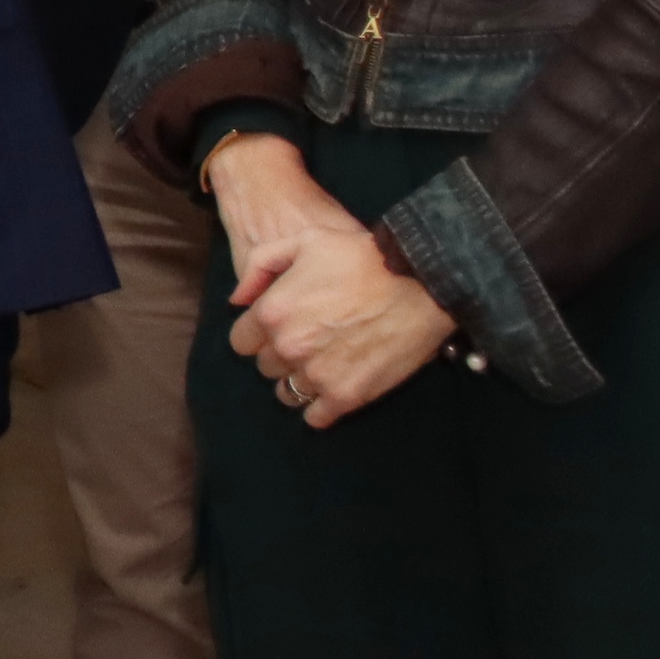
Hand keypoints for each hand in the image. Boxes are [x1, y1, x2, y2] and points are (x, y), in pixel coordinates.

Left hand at [209, 134, 453, 425]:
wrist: (422, 283)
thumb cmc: (364, 257)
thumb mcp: (305, 240)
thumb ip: (261, 264)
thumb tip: (237, 300)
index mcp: (272, 312)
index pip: (241, 342)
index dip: (258, 334)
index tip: (279, 328)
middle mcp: (288, 347)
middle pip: (265, 367)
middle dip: (280, 355)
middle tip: (308, 341)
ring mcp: (317, 375)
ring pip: (286, 394)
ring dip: (298, 382)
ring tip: (322, 366)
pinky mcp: (347, 396)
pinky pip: (315, 418)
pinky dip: (321, 408)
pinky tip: (334, 390)